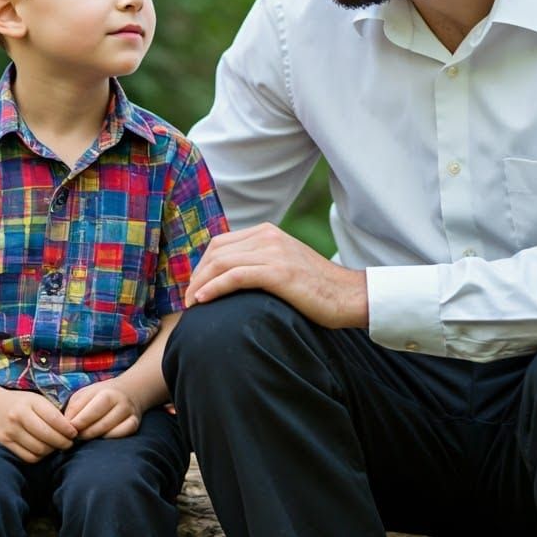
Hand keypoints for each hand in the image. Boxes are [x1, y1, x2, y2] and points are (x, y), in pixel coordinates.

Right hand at [0, 385, 76, 462]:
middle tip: (69, 444)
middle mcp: (19, 416)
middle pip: (47, 436)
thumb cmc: (18, 401)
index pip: (54, 418)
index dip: (67, 429)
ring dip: (52, 450)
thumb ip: (50, 411)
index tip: (74, 433)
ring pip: (38, 449)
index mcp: (30, 402)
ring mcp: (11, 431)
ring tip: (57, 447)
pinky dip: (39, 457)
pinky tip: (44, 451)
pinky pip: (27, 457)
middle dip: (62, 442)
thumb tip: (70, 428)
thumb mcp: (34, 399)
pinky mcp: (5, 443)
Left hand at [64, 378, 141, 439]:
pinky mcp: (135, 423)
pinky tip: (102, 436)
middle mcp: (120, 402)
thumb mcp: (85, 394)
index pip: (92, 410)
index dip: (79, 422)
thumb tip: (66, 424)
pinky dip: (111, 438)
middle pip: (102, 423)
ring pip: (112, 430)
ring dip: (95, 436)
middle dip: (86, 432)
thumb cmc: (100, 394)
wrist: (127, 390)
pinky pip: (123, 434)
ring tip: (85, 436)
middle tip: (75, 435)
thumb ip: (74, 407)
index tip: (69, 428)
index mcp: (107, 392)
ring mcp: (129, 412)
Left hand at [184, 223, 369, 328]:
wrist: (349, 295)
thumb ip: (261, 262)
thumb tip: (230, 278)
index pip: (221, 243)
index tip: (194, 286)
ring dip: (199, 284)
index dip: (202, 265)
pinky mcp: (278, 273)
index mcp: (268, 232)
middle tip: (187, 299)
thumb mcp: (285, 265)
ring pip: (221, 263)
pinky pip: (234, 276)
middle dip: (196, 275)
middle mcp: (268, 236)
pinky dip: (213, 288)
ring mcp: (273, 252)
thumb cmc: (317, 288)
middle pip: (216, 251)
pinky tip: (202, 301)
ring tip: (190, 304)